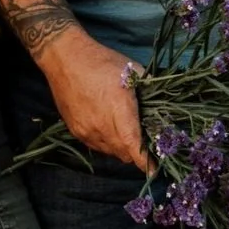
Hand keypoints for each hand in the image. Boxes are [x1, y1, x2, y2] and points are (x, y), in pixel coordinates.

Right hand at [38, 27, 148, 173]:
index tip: (156, 169)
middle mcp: (102, 125)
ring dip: (121, 148)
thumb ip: (149, 90)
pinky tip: (109, 128)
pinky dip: (107, 144)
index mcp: (119, 109)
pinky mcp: (75, 131)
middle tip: (145, 141)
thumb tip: (163, 104)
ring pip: (110, 152)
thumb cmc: (102, 62)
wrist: (65, 59)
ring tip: (125, 132)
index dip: (146, 162)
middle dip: (137, 153)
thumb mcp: (132, 71)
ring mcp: (86, 131)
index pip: (134, 146)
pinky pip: (97, 147)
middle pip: (124, 154)